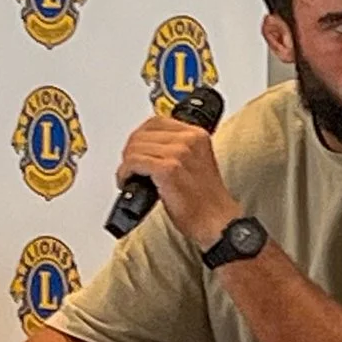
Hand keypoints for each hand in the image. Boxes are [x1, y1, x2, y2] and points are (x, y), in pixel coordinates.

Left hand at [116, 115, 238, 251]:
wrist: (216, 220)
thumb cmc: (206, 199)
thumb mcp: (196, 162)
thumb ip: (177, 148)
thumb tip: (149, 147)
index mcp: (197, 135)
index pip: (156, 122)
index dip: (140, 136)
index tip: (137, 149)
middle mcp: (189, 140)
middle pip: (141, 134)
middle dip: (130, 151)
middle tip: (131, 167)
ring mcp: (179, 153)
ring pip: (134, 148)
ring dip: (126, 164)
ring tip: (130, 177)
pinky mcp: (168, 169)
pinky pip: (133, 162)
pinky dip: (124, 173)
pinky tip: (128, 182)